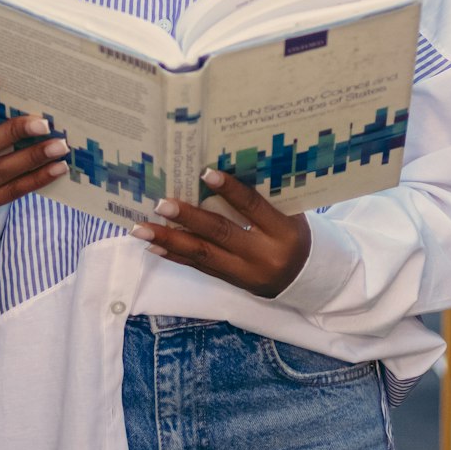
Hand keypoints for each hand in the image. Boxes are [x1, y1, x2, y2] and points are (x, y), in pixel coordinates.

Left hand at [130, 169, 310, 298]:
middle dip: (188, 218)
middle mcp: (262, 254)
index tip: (204, 173)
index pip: (252, 207)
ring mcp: (245, 272)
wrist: (307, 277)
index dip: (229, 190)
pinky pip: (199, 267)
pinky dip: (175, 256)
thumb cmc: (294, 232)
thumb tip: (219, 168)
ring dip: (169, 241)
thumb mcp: (289, 212)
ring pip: (203, 254)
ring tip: (142, 229)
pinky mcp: (231, 281)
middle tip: (161, 204)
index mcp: (283, 231)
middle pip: (221, 233)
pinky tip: (154, 247)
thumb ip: (262, 195)